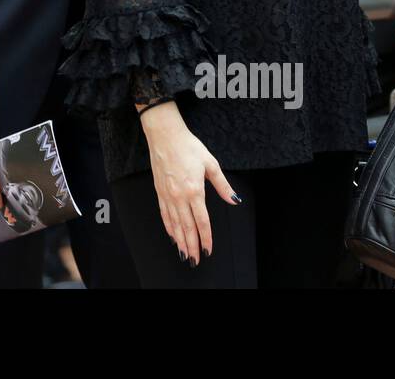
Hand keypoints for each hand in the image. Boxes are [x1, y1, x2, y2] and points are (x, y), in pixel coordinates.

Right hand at [139, 100, 239, 265]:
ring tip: (184, 254)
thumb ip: (222, 185)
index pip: (202, 221)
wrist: (165, 135)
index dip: (206, 238)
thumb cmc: (188, 146)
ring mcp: (167, 194)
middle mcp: (179, 195)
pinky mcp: (159, 191)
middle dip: (192, 245)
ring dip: (180, 241)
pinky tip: (172, 235)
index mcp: (194, 190)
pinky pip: (164, 214)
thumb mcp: (211, 163)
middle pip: (187, 227)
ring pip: (174, 224)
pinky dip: (168, 227)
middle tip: (195, 260)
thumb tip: (234, 200)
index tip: (208, 250)